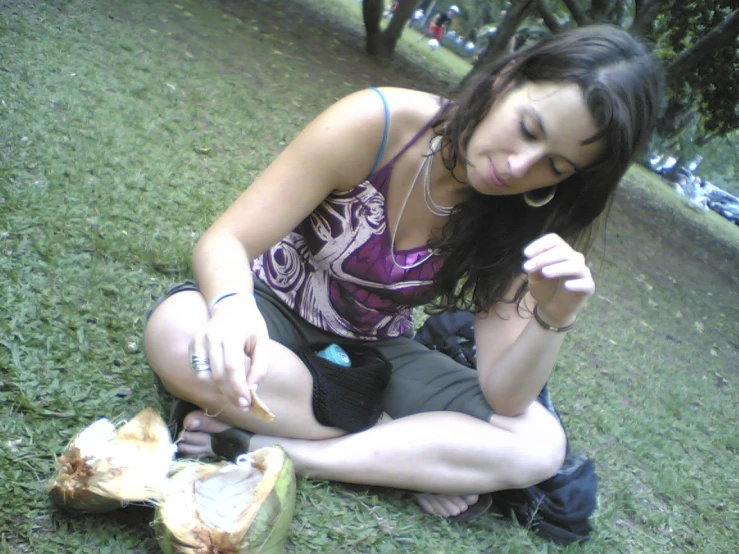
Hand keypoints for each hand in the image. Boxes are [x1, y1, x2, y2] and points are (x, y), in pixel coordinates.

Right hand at [188, 293, 269, 409]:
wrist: (231, 305)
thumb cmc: (250, 324)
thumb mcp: (262, 341)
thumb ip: (260, 366)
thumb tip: (252, 389)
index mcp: (231, 335)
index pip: (232, 368)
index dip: (238, 389)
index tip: (246, 403)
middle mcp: (211, 337)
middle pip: (217, 375)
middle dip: (230, 394)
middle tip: (242, 405)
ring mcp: (199, 340)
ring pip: (204, 375)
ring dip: (218, 389)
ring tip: (233, 393)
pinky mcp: (193, 344)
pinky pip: (197, 369)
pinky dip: (208, 380)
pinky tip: (221, 381)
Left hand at [522, 233, 594, 325]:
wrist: (552, 309)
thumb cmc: (545, 289)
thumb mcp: (534, 278)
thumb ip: (534, 268)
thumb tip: (532, 259)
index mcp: (560, 252)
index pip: (554, 240)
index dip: (540, 244)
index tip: (526, 254)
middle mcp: (574, 258)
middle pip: (563, 251)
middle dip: (544, 258)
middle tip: (528, 267)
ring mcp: (582, 272)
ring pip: (575, 265)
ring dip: (558, 267)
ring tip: (545, 273)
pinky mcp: (588, 287)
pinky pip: (585, 283)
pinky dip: (576, 283)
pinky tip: (566, 286)